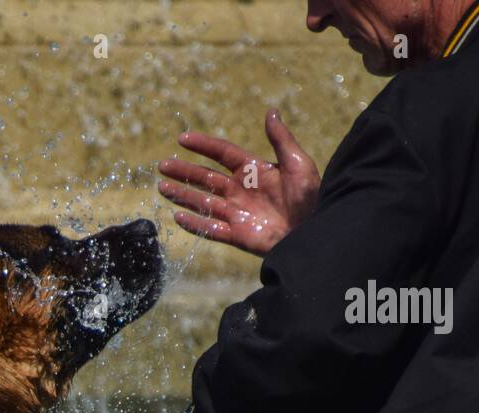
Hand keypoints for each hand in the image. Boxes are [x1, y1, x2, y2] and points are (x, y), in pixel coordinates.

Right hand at [157, 109, 320, 256]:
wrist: (316, 231)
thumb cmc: (312, 196)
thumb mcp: (298, 163)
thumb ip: (280, 139)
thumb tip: (270, 111)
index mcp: (254, 171)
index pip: (222, 154)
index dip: (203, 146)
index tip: (183, 138)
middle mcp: (241, 191)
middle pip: (206, 178)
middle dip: (184, 171)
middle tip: (163, 165)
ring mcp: (238, 213)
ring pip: (203, 202)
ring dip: (182, 195)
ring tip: (162, 188)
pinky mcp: (238, 235)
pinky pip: (211, 228)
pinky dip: (194, 223)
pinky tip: (177, 217)